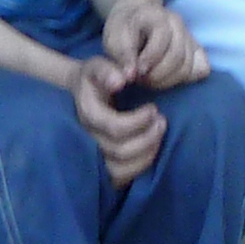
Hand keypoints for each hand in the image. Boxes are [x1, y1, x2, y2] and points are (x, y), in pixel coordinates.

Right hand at [69, 58, 168, 184]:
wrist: (82, 93)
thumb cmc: (96, 79)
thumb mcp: (98, 66)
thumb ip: (107, 70)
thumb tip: (121, 80)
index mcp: (87, 114)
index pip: (114, 127)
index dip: (138, 121)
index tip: (153, 108)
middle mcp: (87, 138)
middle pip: (120, 150)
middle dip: (147, 137)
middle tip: (161, 121)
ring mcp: (93, 154)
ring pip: (120, 168)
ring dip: (147, 152)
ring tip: (159, 133)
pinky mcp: (101, 165)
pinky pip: (120, 177)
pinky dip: (140, 165)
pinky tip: (151, 148)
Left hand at [103, 0, 209, 91]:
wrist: (135, 18)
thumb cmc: (123, 29)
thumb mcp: (113, 38)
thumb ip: (122, 55)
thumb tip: (131, 76)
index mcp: (157, 15)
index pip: (162, 39)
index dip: (149, 59)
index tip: (136, 72)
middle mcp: (177, 23)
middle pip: (178, 55)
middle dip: (157, 74)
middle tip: (141, 79)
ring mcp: (189, 35)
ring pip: (188, 65)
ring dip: (168, 79)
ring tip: (150, 80)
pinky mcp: (196, 48)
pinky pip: (201, 68)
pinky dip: (186, 78)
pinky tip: (168, 78)